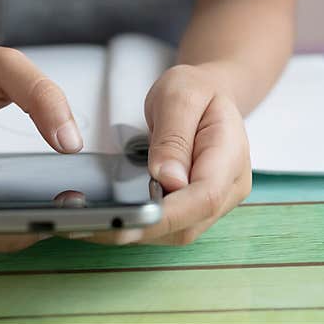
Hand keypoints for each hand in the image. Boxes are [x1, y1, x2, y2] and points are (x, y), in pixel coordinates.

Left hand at [86, 64, 251, 245]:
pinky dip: (142, 225)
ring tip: (95, 223)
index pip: (204, 197)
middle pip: (189, 223)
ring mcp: (217, 202)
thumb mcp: (180, 97)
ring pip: (177, 232)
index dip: (167, 214)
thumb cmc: (196, 91)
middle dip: (143, 228)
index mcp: (230, 155)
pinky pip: (171, 226)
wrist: (208, 94)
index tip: (128, 219)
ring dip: (138, 231)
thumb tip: (167, 179)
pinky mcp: (197, 208)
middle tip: (93, 225)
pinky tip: (113, 218)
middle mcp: (230, 186)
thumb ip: (173, 137)